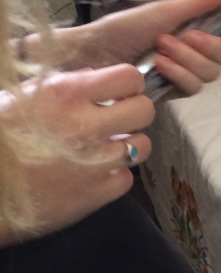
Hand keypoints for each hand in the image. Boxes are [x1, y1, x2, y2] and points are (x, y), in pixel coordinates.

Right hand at [0, 64, 153, 242]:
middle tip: (118, 120)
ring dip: (129, 145)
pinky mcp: (91, 196)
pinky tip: (95, 174)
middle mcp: (86, 125)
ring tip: (108, 148)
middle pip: (144, 110)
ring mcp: (93, 163)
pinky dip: (114, 177)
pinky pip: (126, 180)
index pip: (129, 77)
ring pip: (142, 146)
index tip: (119, 92)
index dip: (128, 84)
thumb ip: (64, 84)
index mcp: (67, 94)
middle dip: (134, 112)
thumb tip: (95, 77)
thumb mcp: (23, 96)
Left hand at [42, 0, 220, 95]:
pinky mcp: (175, 90)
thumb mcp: (165, 10)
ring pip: (212, 74)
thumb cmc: (126, 27)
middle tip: (189, 36)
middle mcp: (200, 49)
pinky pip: (193, 88)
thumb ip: (202, 1)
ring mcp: (188, 71)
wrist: (94, 54)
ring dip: (188, 59)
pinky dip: (179, 74)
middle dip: (212, 46)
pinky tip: (159, 66)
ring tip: (161, 47)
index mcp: (201, 25)